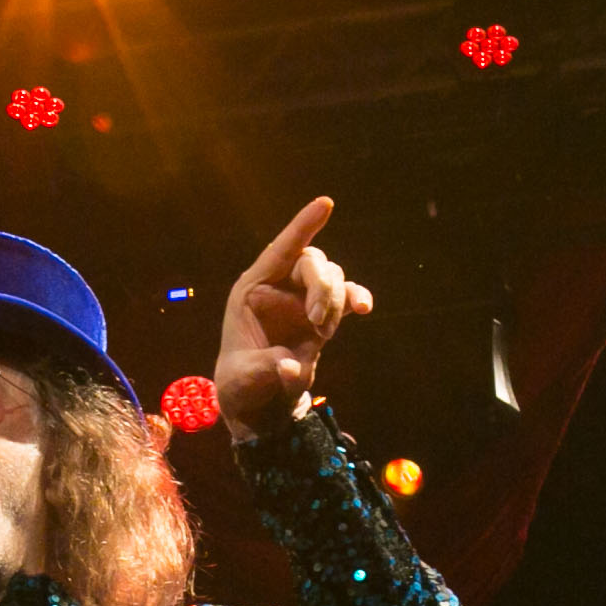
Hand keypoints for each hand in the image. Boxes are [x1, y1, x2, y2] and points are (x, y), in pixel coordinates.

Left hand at [216, 195, 373, 438]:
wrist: (259, 401)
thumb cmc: (242, 384)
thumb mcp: (244, 381)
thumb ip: (266, 370)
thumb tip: (292, 366)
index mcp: (251, 290)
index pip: (279, 250)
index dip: (302, 226)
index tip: (326, 204)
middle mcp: (277, 287)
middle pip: (312, 262)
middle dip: (322, 286)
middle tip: (319, 322)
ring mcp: (301, 298)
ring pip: (331, 276)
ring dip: (335, 299)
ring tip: (323, 333)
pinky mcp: (321, 314)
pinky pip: (346, 296)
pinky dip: (356, 298)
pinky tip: (364, 308)